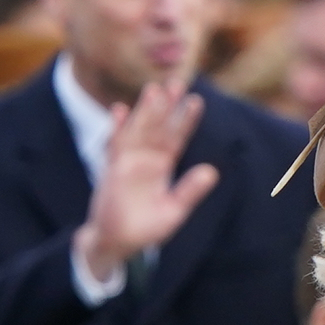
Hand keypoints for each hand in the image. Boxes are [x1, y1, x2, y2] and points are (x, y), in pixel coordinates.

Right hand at [72, 80, 220, 280]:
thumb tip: (212, 172)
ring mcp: (128, 162)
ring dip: (144, 111)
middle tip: (176, 82)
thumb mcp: (173, 212)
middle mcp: (147, 159)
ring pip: (138, 130)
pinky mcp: (111, 169)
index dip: (186, 120)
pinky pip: (115, 145)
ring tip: (153, 90)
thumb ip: (189, 191)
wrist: (116, 242)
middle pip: (158, 127)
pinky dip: (117, 128)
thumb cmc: (146, 230)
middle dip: (166, 106)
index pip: (178, 138)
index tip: (196, 101)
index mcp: (164, 167)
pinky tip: (120, 110)